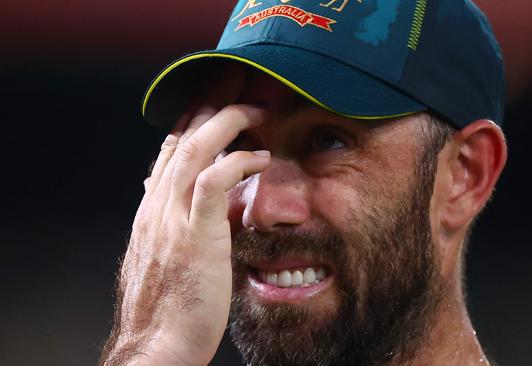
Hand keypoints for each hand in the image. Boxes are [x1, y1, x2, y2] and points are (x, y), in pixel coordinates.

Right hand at [100, 66, 268, 365]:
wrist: (155, 346)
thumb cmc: (168, 307)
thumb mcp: (165, 258)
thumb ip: (172, 226)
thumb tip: (182, 206)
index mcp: (154, 209)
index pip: (171, 148)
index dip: (194, 117)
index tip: (217, 98)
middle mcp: (158, 205)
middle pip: (181, 136)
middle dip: (209, 100)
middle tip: (236, 77)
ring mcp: (172, 218)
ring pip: (194, 148)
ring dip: (227, 121)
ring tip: (257, 108)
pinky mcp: (194, 235)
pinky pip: (214, 182)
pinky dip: (237, 162)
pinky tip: (261, 156)